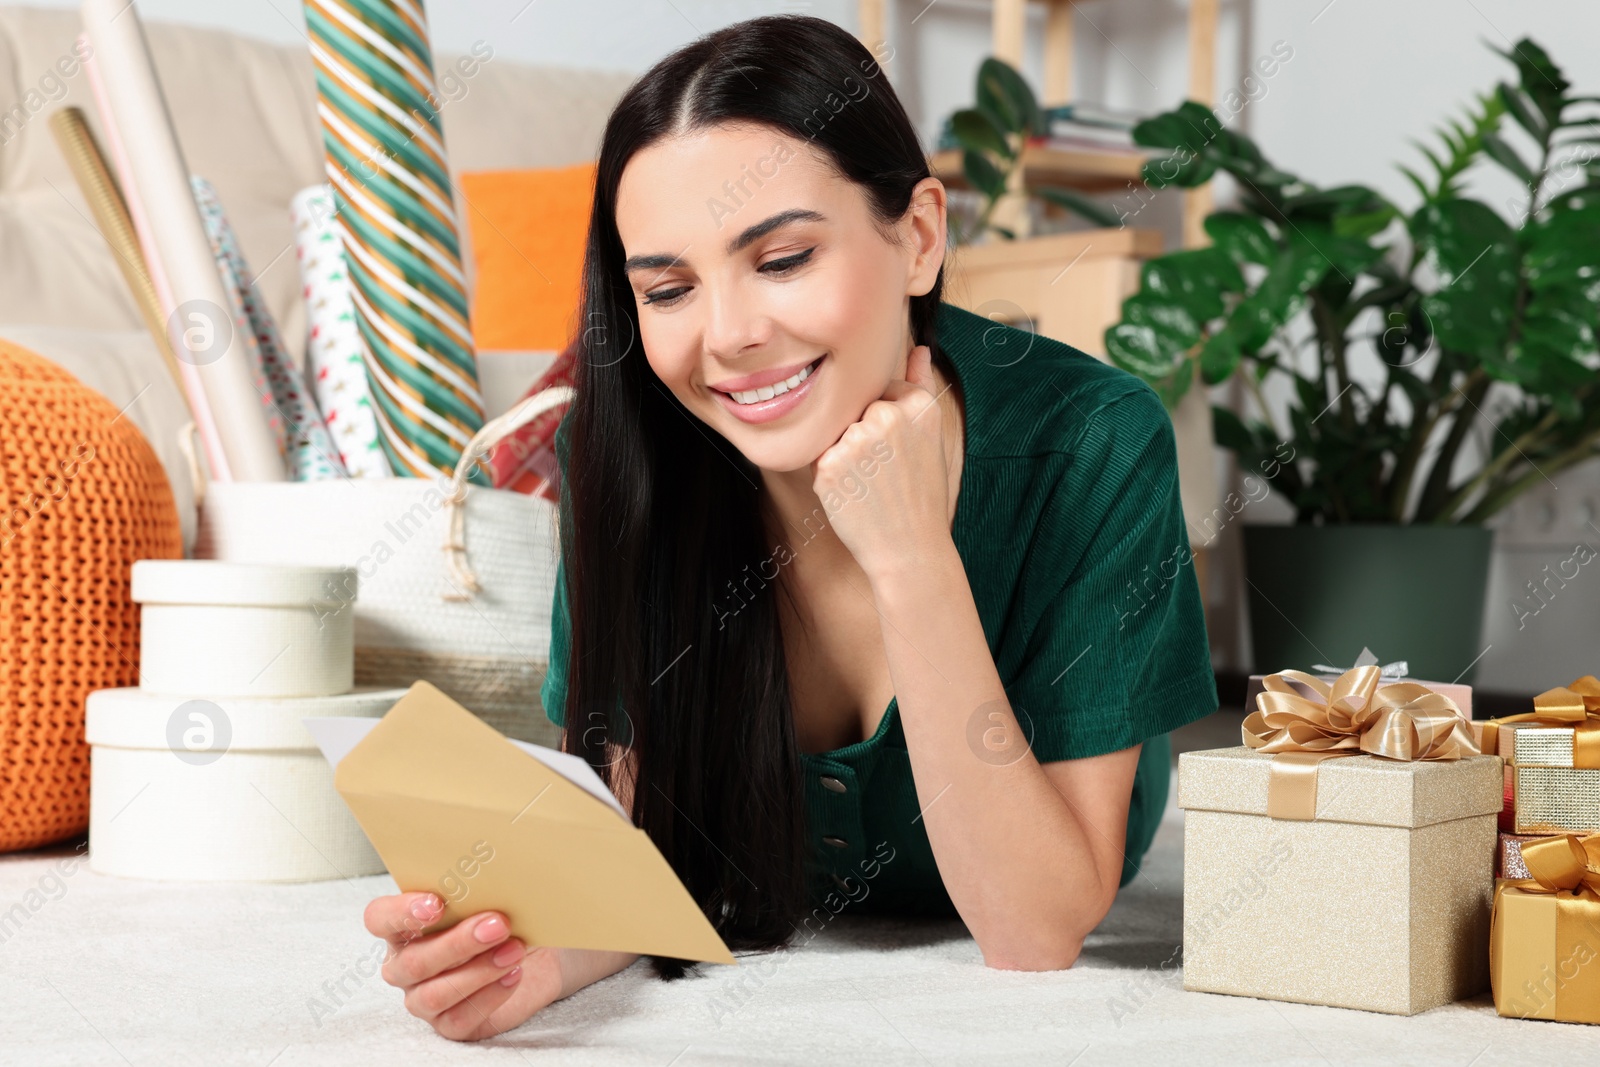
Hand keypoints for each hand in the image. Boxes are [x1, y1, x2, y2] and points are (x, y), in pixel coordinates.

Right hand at [365, 891, 560, 1040]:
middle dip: (458, 943)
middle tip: (497, 923)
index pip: (379, 918)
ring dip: (479, 970)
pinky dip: (490, 995)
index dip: (402, 913)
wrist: (531, 951)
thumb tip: (494, 872)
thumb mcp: (487, 896)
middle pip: (414, 961)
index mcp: (402, 926)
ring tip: (514, 950)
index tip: (437, 903)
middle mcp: (405, 964)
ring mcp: (423, 998)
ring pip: (435, 994)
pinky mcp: (449, 1023)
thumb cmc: (498, 915)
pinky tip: (514, 974)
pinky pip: (460, 1019)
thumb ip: (475, 886)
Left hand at [811, 344, 953, 580]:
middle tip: (886, 475)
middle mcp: (887, 416)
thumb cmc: (920, 495)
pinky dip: (830, 478)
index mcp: (917, 406)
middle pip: (855, 412)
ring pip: (835, 434)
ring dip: (844, 457)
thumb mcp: (930, 437)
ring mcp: (856, 440)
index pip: (880, 393)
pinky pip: (819, 458)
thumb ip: (920, 386)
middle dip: (862, 439)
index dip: (884, 426)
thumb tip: (919, 349)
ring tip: (872, 486)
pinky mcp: (829, 464)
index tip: (899, 455)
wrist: (910, 549)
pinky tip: (854, 496)